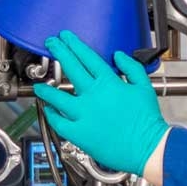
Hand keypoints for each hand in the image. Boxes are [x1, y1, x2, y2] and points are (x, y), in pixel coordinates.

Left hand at [32, 31, 167, 174]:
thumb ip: (131, 68)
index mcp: (109, 83)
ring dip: (46, 89)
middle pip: (71, 68)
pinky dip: (52, 115)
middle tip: (50, 44)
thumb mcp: (144, 87)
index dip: (74, 45)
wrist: (148, 147)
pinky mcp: (79, 133)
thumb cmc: (147, 121)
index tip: (66, 38)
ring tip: (39, 86)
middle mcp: (93, 95)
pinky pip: (59, 122)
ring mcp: (83, 114)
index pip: (87, 57)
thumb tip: (119, 56)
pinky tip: (49, 111)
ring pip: (57, 97)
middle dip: (58, 52)